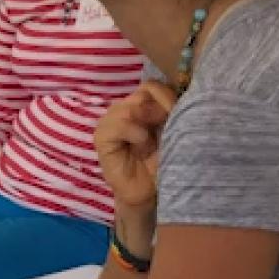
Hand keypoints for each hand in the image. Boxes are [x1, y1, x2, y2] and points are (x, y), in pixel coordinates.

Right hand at [94, 82, 178, 209]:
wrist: (150, 192)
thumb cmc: (164, 163)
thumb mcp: (173, 132)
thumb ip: (170, 110)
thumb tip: (168, 97)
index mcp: (144, 106)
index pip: (152, 86)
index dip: (167, 97)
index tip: (177, 115)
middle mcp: (126, 109)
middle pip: (142, 93)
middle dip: (159, 110)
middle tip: (166, 129)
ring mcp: (111, 121)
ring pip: (128, 106)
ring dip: (145, 122)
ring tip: (151, 142)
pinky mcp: (101, 137)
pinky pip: (116, 123)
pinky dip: (132, 131)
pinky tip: (141, 144)